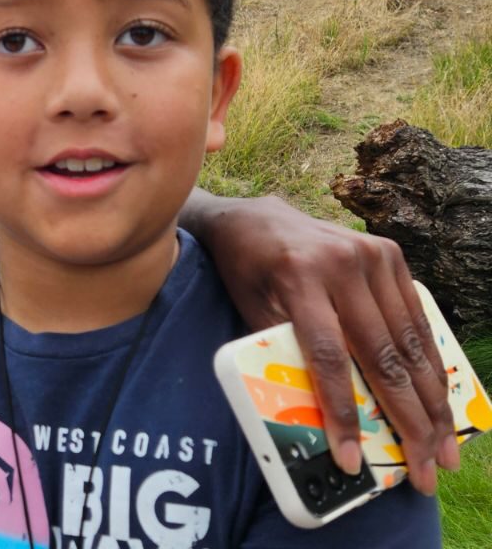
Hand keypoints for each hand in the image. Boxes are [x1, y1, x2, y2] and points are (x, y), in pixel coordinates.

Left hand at [195, 193, 458, 492]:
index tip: (351, 461)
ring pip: (410, 342)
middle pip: (383, 355)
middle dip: (410, 422)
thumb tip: (322, 426)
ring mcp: (370, 255)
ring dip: (433, 403)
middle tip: (426, 472)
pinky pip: (416, 318)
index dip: (342, 412)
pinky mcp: (389, 253)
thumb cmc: (246, 272)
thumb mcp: (251, 311)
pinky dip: (430, 363)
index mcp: (298, 276)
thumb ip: (286, 356)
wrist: (252, 218)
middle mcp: (341, 263)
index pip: (328, 356)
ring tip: (444, 450)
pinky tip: (440, 402)